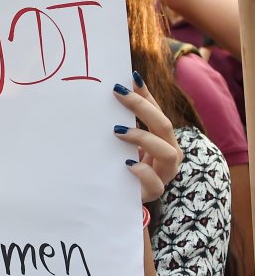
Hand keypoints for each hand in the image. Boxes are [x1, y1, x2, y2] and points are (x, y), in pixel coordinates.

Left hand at [113, 72, 182, 202]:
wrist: (118, 198)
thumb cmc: (120, 166)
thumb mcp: (120, 142)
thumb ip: (119, 124)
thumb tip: (107, 94)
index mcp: (161, 139)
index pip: (157, 112)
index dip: (146, 94)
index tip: (130, 77)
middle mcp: (168, 154)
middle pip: (164, 126)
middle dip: (142, 107)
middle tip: (117, 92)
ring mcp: (164, 174)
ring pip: (167, 152)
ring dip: (143, 137)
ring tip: (117, 130)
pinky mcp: (154, 192)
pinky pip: (155, 183)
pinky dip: (142, 171)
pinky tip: (127, 164)